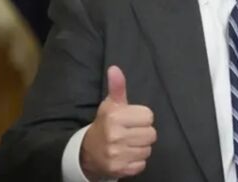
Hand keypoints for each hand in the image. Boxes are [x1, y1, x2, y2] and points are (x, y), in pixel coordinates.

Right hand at [80, 66, 156, 180]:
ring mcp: (117, 154)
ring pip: (148, 149)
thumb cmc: (105, 124)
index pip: (149, 116)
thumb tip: (115, 68)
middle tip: (130, 132)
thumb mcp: (110, 104)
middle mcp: (115, 136)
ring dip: (140, 147)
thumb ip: (117, 87)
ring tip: (128, 144)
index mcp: (115, 117)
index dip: (142, 117)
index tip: (131, 119)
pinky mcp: (119, 169)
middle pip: (151, 134)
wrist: (87, 152)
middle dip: (143, 133)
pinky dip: (136, 161)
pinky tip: (126, 155)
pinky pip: (142, 164)